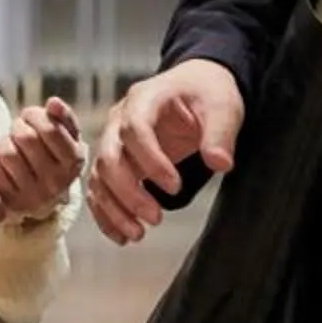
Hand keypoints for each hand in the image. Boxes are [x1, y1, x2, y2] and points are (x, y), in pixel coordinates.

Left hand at [0, 99, 82, 220]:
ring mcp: (33, 196)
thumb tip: (53, 103)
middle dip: (18, 126)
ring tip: (12, 146)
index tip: (30, 115)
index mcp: (73, 162)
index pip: (49, 129)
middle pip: (25, 138)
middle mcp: (56, 183)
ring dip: (4, 143)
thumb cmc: (53, 154)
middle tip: (19, 129)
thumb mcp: (66, 135)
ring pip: (7, 153)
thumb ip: (64, 115)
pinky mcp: (11, 203)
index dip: (34, 115)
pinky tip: (4, 164)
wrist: (44, 193)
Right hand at [86, 60, 244, 246]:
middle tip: (156, 218)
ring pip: (99, 177)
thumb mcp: (222, 106)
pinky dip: (106, 214)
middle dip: (128, 192)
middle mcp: (119, 119)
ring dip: (114, 208)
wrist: (194, 86)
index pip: (134, 129)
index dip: (150, 160)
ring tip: (138, 235)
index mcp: (145, 98)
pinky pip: (100, 188)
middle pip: (109, 157)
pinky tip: (123, 236)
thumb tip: (220, 163)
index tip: (175, 187)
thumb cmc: (206, 93)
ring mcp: (114, 140)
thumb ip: (220, 133)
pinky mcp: (116, 161)